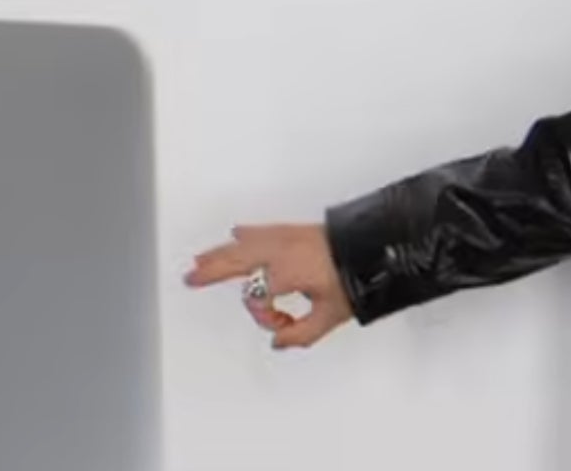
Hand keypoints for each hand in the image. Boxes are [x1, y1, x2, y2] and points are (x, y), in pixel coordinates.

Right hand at [184, 223, 355, 349]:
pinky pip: (262, 229)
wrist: (378, 245)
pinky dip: (247, 233)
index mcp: (286, 272)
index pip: (257, 299)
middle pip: (237, 260)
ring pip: (244, 243)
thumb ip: (302, 333)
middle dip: (213, 271)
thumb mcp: (332, 314)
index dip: (266, 317)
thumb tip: (280, 341)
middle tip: (192, 278)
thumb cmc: (358, 275)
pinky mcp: (296, 229)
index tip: (283, 324)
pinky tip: (238, 232)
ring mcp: (287, 237)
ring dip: (221, 252)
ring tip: (201, 260)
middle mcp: (282, 251)